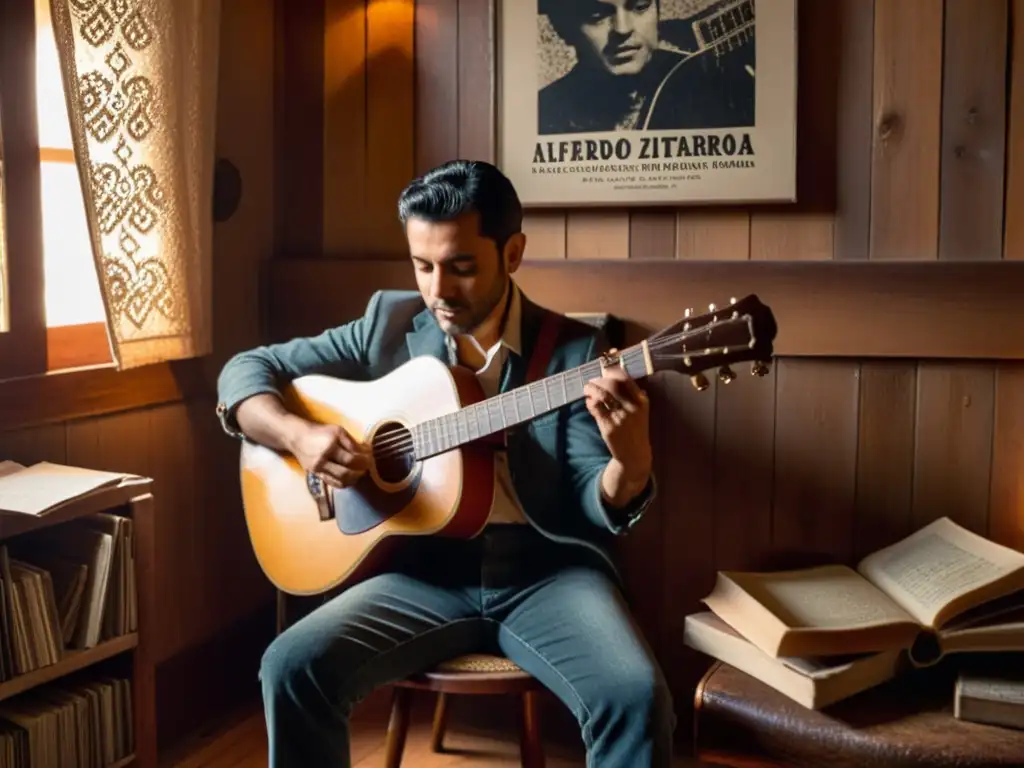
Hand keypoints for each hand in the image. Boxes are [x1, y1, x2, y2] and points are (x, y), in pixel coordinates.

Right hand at [287, 422, 371, 488]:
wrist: (298, 438)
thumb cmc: (320, 432)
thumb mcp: (337, 431)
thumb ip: (352, 442)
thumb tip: (367, 451)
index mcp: (331, 443)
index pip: (352, 456)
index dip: (364, 459)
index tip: (371, 458)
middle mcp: (324, 457)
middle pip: (347, 470)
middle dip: (361, 471)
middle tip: (367, 468)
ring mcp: (319, 468)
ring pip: (340, 479)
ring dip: (354, 479)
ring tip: (360, 474)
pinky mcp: (316, 474)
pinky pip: (333, 483)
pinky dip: (344, 483)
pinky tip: (350, 479)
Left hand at [583, 360, 652, 483]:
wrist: (635, 453)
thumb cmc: (635, 428)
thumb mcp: (640, 409)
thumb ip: (632, 393)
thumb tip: (614, 371)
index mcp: (641, 400)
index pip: (625, 378)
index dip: (612, 370)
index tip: (604, 368)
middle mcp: (632, 408)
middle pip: (611, 384)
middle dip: (598, 380)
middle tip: (591, 382)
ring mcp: (621, 418)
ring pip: (602, 395)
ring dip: (591, 389)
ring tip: (587, 390)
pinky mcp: (609, 427)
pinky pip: (596, 409)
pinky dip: (590, 402)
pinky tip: (589, 403)